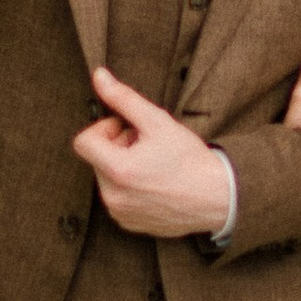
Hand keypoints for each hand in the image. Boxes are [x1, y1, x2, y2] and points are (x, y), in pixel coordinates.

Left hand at [74, 70, 235, 235]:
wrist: (217, 198)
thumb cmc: (189, 159)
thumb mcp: (157, 121)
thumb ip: (123, 98)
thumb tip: (98, 76)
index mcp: (117, 170)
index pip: (83, 142)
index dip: (103, 128)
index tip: (126, 128)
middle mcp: (113, 196)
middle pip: (96, 159)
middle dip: (117, 147)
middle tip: (147, 145)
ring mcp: (120, 213)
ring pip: (106, 178)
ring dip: (122, 166)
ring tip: (153, 164)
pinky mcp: (129, 223)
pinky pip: (117, 198)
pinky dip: (129, 187)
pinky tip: (155, 183)